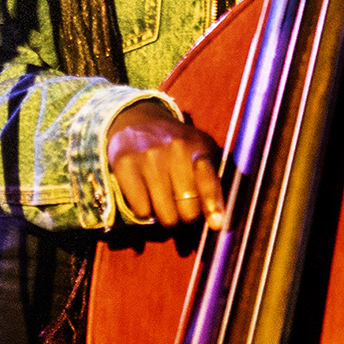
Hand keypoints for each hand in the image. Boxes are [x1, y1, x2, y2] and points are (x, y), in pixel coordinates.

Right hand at [107, 100, 227, 229]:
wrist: (138, 119)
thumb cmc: (177, 147)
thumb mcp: (202, 153)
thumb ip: (214, 182)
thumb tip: (217, 222)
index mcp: (199, 147)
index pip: (208, 180)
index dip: (213, 203)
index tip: (216, 224)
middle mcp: (175, 150)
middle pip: (188, 211)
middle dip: (187, 216)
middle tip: (181, 206)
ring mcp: (149, 157)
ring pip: (166, 216)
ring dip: (167, 217)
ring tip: (164, 201)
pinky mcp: (125, 164)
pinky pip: (141, 211)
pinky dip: (145, 211)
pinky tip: (145, 195)